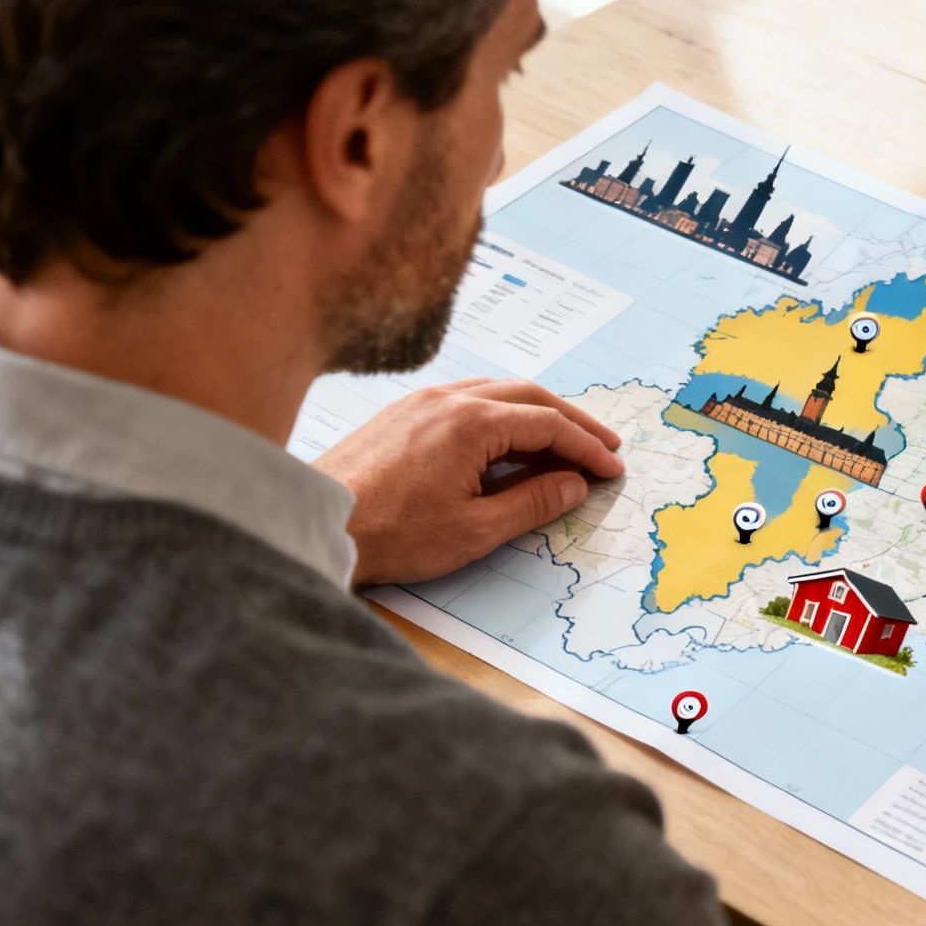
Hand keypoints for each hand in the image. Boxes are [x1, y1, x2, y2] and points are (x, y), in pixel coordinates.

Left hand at [315, 378, 623, 587]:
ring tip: (562, 443)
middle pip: (530, 396)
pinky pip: (467, 399)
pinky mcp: (403, 412)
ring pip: (497, 392)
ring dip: (537, 413)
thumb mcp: (474, 530)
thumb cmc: (389, 533)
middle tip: (603, 446)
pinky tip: (507, 441)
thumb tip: (573, 485)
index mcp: (471, 423)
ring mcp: (422, 401)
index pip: (549, 424)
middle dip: (572, 421)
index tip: (610, 468)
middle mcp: (449, 399)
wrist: (314, 524)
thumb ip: (532, 503)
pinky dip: (501, 414)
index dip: (586, 447)